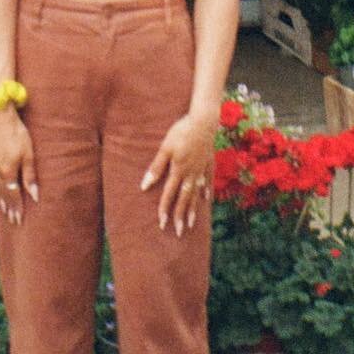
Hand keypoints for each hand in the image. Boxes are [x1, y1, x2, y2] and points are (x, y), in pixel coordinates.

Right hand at [0, 107, 36, 225]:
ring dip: (0, 199)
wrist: (0, 117)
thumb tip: (35, 196)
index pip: (13, 195)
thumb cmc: (18, 134)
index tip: (19, 220)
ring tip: (3, 209)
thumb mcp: (29, 155)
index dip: (16, 208)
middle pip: (3, 193)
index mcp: (8, 172)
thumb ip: (30, 176)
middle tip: (12, 220)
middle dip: (9, 207)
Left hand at [141, 112, 214, 236]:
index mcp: (178, 170)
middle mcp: (191, 173)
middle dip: (181, 217)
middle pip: (184, 199)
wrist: (204, 121)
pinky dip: (206, 191)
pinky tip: (206, 200)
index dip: (165, 209)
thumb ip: (156, 167)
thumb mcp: (165, 147)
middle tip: (179, 233)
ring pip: (196, 194)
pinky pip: (208, 181)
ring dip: (193, 210)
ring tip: (191, 224)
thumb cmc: (181, 131)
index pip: (169, 195)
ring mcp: (201, 169)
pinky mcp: (208, 162)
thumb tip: (144, 186)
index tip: (162, 224)